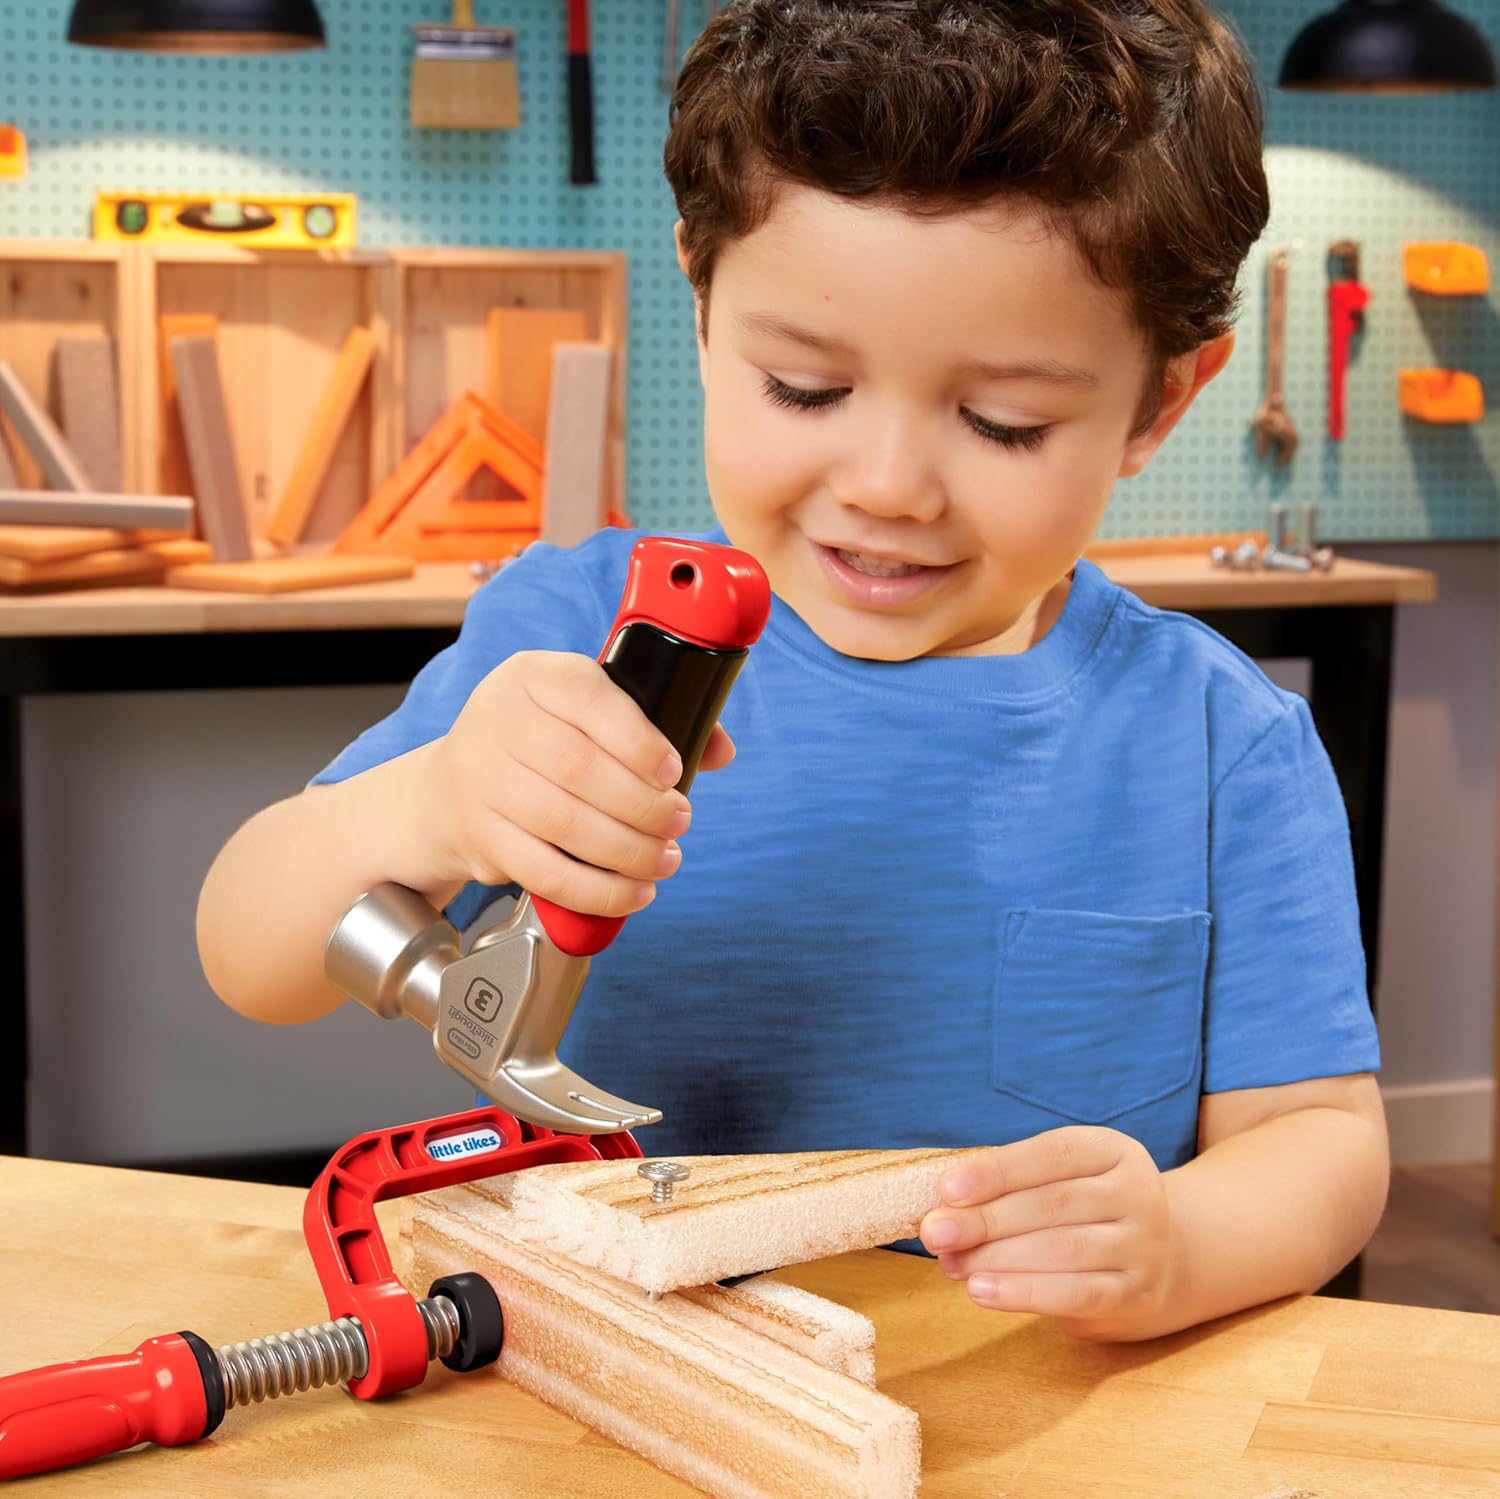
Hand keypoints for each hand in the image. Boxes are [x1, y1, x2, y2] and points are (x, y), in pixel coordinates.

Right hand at [420, 650, 734, 915]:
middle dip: (643, 805)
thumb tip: (718, 749)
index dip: (639, 740)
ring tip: (664, 859)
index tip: (674, 773)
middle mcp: (497, 719)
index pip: (589, 698)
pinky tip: (633, 892)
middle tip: (679, 822)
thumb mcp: (584, 710)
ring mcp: (480, 778)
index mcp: (534, 676)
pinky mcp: (478, 835)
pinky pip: (543, 872)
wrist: (449, 790)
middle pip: (579, 768)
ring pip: (563, 823)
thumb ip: (655, 719)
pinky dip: (596, 890)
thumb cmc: (540, 744)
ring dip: (627, 851)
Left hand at [918, 1127, 1173, 1339]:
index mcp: (1112, 1151)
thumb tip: (942, 1211)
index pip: (1051, 1154)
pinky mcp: (1137, 1293)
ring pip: (1061, 1249)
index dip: (996, 1170)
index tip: (947, 1189)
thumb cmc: (1081, 1214)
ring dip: (996, 1258)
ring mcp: (1143, 1245)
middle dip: (985, 1219)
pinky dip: (1022, 1293)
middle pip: (1051, 1204)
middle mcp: (1137, 1192)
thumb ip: (1007, 1190)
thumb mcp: (1056, 1183)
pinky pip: (1075, 1294)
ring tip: (951, 1264)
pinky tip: (981, 1291)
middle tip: (934, 1232)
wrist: (1155, 1266)